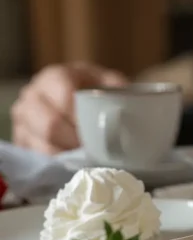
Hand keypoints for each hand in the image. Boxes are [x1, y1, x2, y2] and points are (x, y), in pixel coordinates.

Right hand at [11, 63, 127, 154]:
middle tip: (96, 149)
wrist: (78, 93)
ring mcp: (24, 118)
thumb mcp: (110, 82)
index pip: (64, 97)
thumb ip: (118, 91)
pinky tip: (75, 162)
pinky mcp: (22, 138)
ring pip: (42, 144)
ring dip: (68, 155)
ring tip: (89, 157)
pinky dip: (59, 163)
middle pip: (50, 125)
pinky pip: (37, 156)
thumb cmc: (96, 88)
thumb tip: (122, 113)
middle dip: (76, 141)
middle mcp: (33, 95)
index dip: (82, 118)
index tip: (100, 131)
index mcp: (55, 76)